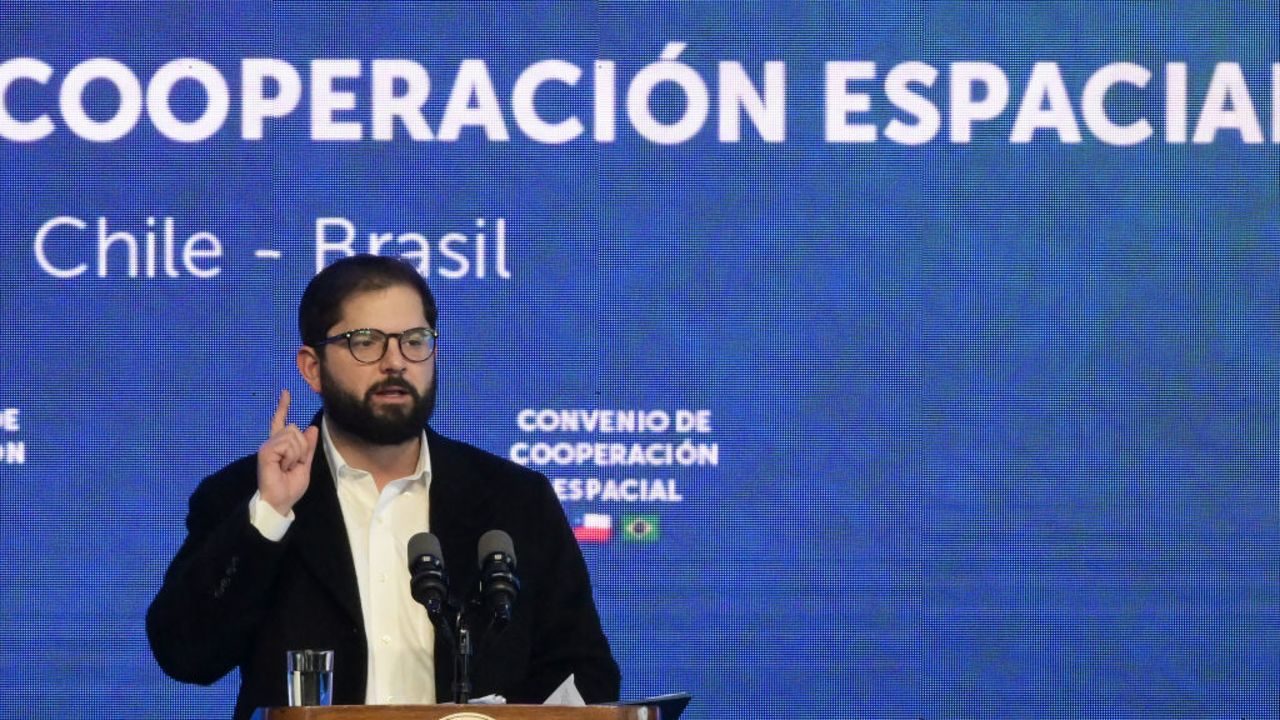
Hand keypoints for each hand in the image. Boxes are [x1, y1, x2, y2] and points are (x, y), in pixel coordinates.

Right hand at [257, 389, 319, 515]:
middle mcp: (272, 443)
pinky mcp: (266, 451)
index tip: (285, 392)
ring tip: (287, 467)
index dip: (283, 406)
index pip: (281, 421)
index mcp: (280, 445)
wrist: (281, 501)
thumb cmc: (290, 487)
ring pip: (293, 435)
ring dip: (297, 454)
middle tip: (294, 465)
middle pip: (295, 429)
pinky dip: (291, 457)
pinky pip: (288, 444)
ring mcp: (268, 446)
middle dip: (302, 447)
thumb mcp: (305, 464)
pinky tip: (283, 467)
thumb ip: (308, 447)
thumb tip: (312, 428)